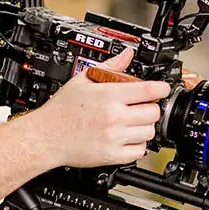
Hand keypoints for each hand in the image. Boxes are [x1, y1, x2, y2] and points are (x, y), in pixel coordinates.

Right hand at [32, 49, 169, 168]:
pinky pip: (140, 151)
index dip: (161, 88)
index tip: (162, 89)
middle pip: (153, 112)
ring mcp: (115, 137)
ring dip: (144, 126)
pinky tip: (126, 137)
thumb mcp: (82, 80)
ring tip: (131, 122)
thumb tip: (127, 55)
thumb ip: (109, 68)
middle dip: (150, 107)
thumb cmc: (62, 110)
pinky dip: (137, 145)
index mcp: (108, 95)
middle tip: (140, 106)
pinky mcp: (113, 155)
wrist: (46, 136)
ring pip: (149, 131)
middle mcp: (114, 116)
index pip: (149, 90)